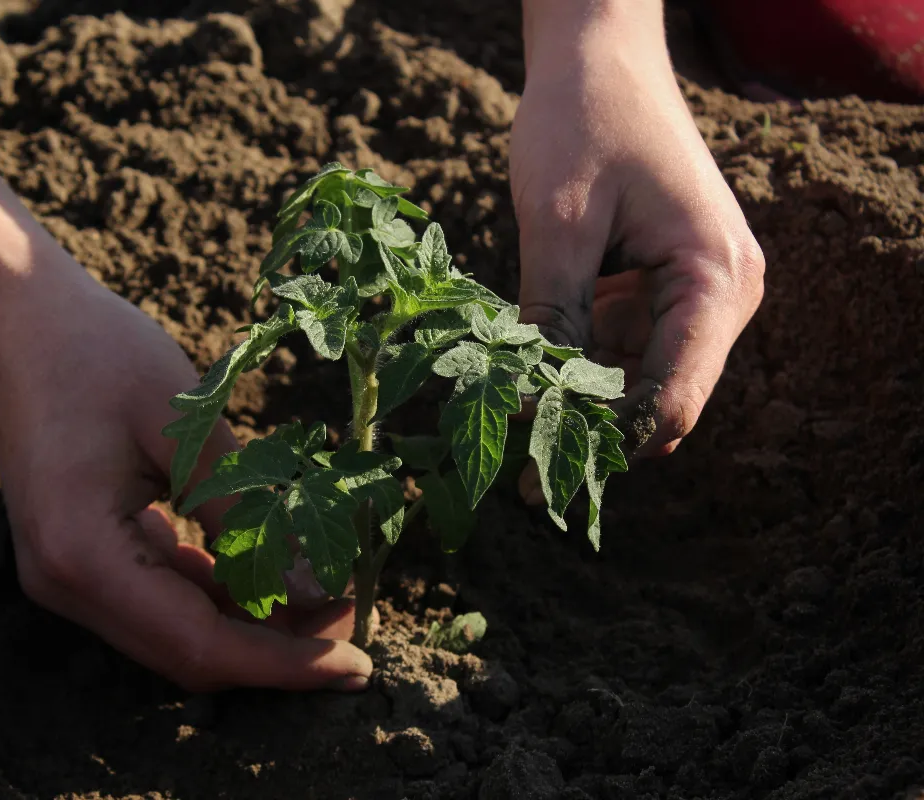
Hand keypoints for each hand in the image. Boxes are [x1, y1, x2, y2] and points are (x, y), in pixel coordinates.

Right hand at [0, 113, 372, 691]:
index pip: (198, 644)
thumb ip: (247, 514)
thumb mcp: (188, 428)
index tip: (356, 665)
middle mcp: (62, 583)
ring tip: (322, 592)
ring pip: (173, 631)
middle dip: (274, 648)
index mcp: (81, 552)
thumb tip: (316, 590)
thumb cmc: (101, 353)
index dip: (282, 663)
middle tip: (352, 616)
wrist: (22, 317)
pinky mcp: (72, 557)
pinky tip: (263, 569)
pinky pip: (153, 597)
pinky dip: (212, 593)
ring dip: (248, 622)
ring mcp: (60, 575)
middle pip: (184, 652)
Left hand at [512, 0, 764, 465]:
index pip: (673, 395)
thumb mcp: (558, 223)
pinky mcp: (657, 286)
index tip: (540, 477)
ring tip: (509, 438)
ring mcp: (690, 294)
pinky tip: (526, 381)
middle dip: (591, 433)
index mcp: (716, 280)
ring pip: (635, 378)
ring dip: (577, 404)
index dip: (608, 441)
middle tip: (519, 482)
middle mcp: (720, 296)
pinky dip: (575, 365)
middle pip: (659, 397)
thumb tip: (531, 404)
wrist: (599, 55)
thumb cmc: (584, 120)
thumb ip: (551, 315)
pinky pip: (619, 346)